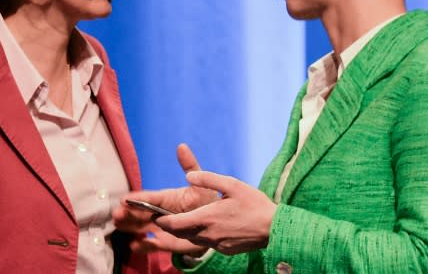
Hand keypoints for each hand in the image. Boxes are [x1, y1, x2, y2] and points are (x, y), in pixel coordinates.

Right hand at [113, 143, 216, 254]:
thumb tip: (181, 146)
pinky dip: (143, 246)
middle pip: (139, 212)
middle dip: (127, 212)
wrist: (215, 223)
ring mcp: (161, 227)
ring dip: (129, 226)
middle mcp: (160, 212)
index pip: (148, 197)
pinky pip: (152, 245)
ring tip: (118, 225)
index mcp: (166, 198)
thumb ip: (189, 165)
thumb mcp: (200, 183)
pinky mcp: (166, 242)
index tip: (124, 199)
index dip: (137, 198)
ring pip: (140, 226)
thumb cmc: (205, 200)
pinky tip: (135, 244)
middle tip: (116, 214)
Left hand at [153, 171, 276, 254]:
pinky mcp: (225, 250)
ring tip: (181, 221)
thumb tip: (189, 176)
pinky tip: (207, 226)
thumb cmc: (254, 204)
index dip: (161, 221)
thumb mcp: (231, 184)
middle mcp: (208, 234)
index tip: (154, 215)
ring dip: (184, 231)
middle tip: (162, 219)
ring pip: (193, 239)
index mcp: (206, 217)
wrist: (274, 228)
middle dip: (169, 226)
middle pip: (180, 233)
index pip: (174, 224)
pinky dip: (200, 235)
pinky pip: (206, 243)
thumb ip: (208, 178)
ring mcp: (216, 244)